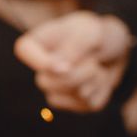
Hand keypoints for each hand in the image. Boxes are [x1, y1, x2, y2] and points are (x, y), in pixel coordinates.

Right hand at [14, 11, 132, 112]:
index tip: (65, 65)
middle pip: (46, 82)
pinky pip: (87, 105)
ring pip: (68, 97)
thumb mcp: (89, 32)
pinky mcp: (72, 102)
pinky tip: (101, 78)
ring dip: (92, 81)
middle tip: (94, 60)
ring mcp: (55, 88)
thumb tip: (58, 71)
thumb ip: (73, 48)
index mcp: (36, 44)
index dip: (42, 62)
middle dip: (77, 74)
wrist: (113, 47)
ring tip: (97, 66)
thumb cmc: (96, 34)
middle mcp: (41, 68)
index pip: (24, 50)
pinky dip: (102, 91)